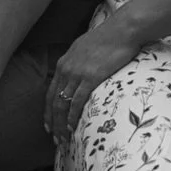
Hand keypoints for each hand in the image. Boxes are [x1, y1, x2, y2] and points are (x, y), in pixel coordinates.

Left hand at [46, 20, 140, 144]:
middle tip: (55, 140)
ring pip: (63, 104)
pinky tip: (72, 127)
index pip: (50, 92)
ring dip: (61, 124)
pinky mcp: (90, 77)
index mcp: (64, 62)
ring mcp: (77, 73)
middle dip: (52, 123)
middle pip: (54, 102)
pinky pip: (78, 101)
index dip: (48, 111)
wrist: (122, 30)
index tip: (48, 126)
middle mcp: (66, 69)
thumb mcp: (84, 48)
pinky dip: (73, 116)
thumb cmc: (108, 38)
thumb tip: (80, 73)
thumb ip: (78, 62)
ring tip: (63, 140)